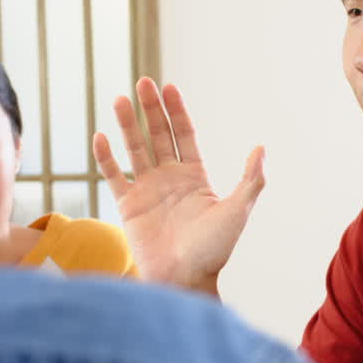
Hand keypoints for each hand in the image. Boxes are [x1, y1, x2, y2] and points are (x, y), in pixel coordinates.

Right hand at [94, 78, 265, 294]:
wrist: (185, 280)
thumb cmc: (214, 250)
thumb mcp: (237, 212)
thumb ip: (250, 180)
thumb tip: (261, 148)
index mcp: (195, 177)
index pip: (184, 135)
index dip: (177, 112)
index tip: (169, 87)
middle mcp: (170, 179)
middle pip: (158, 135)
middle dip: (151, 109)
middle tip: (143, 82)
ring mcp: (147, 190)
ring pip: (134, 149)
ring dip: (126, 125)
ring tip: (118, 99)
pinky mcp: (127, 206)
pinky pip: (113, 176)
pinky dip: (106, 158)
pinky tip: (100, 136)